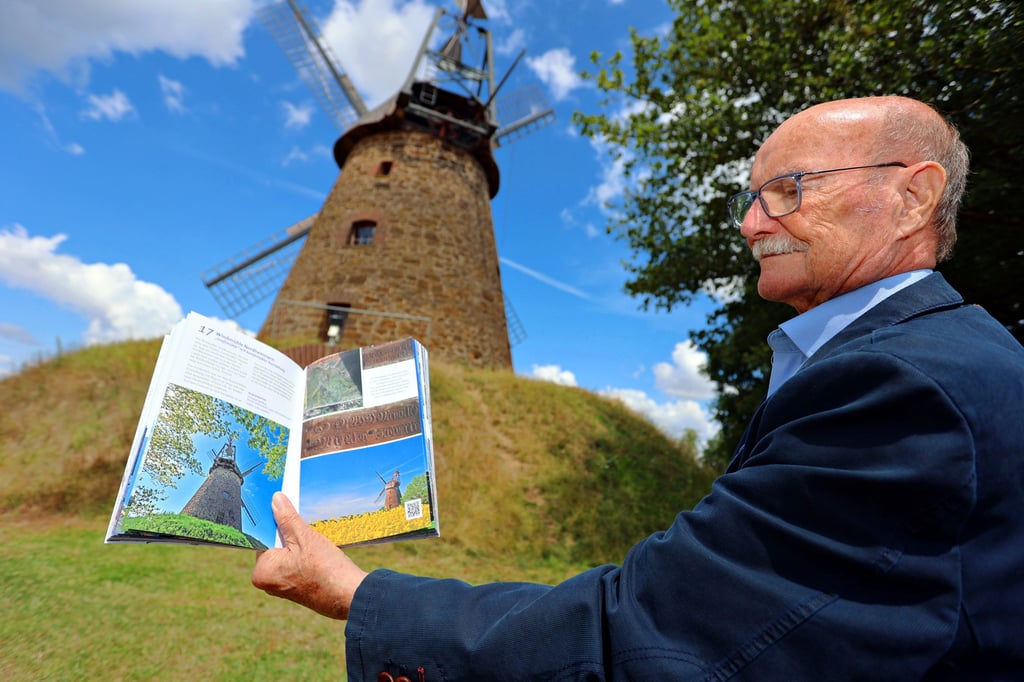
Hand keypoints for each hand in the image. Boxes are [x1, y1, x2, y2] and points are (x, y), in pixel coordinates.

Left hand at [251, 492, 367, 619]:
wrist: (349, 595)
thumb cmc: (325, 569)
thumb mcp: (304, 537)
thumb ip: (287, 518)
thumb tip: (275, 499)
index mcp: (262, 571)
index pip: (262, 536)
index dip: (275, 521)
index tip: (285, 507)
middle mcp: (267, 582)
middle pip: (274, 545)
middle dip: (289, 533)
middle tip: (305, 526)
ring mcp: (281, 587)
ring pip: (287, 553)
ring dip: (299, 543)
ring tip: (314, 541)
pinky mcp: (295, 588)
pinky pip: (295, 564)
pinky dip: (304, 555)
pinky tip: (318, 553)